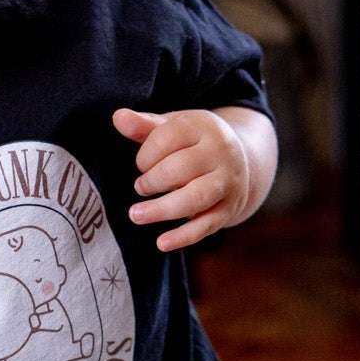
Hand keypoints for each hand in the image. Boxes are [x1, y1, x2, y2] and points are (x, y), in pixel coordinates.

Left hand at [111, 105, 250, 251]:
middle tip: (141, 187)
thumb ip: (144, 125)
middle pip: (181, 168)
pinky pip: (206, 225)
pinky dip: (183, 236)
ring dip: (162, 209)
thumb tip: (118, 117)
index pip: (170, 137)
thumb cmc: (193, 142)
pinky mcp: (228, 208)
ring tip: (135, 215)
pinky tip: (161, 243)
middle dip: (152, 181)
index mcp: (203, 127)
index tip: (142, 164)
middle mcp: (220, 153)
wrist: (240, 160)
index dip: (147, 154)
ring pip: (195, 198)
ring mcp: (227, 182)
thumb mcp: (172, 127)